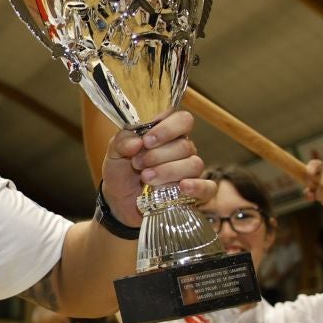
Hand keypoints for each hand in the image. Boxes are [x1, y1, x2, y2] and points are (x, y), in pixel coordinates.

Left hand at [99, 110, 210, 225]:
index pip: (182, 120)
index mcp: (167, 134)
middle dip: (158, 155)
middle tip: (138, 164)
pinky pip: (208, 188)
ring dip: (168, 171)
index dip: (167, 128)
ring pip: (193, 164)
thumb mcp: (114, 154)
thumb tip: (136, 142)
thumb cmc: (121, 172)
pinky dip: (197, 186)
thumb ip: (122, 142)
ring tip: (146, 178)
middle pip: (185, 145)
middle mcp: (182, 150)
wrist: (118, 202)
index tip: (146, 141)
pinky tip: (182, 187)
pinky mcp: (193, 194)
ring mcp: (189, 172)